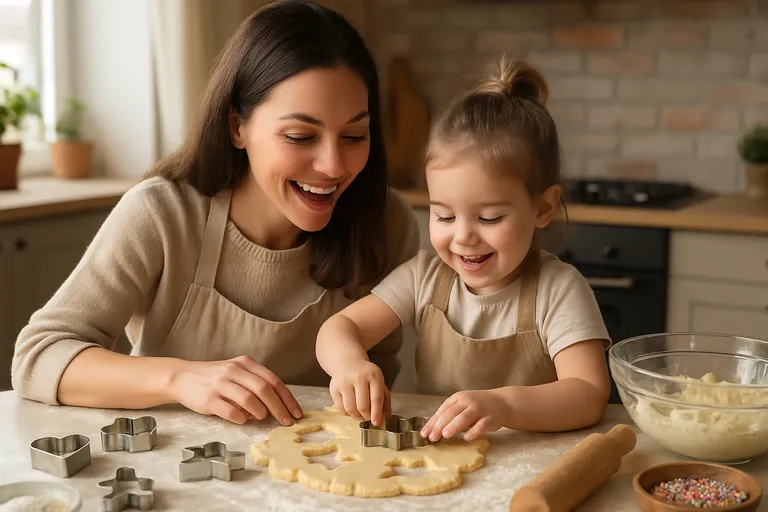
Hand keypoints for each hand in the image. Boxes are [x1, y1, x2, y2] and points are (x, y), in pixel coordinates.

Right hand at [170, 355, 302, 425]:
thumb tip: (279, 404)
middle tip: (286, 421)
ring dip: (260, 413)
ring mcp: (220, 384)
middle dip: (279, 408)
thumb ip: (256, 383)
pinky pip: (231, 411)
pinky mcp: (208, 399)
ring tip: (260, 418)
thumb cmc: (215, 378)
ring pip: (249, 400)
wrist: (182, 377)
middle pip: (264, 390)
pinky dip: (241, 418)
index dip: (287, 398)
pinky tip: (243, 420)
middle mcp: (234, 371)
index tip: (296, 413)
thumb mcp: (237, 372)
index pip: (273, 380)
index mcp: (245, 363)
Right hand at [329, 360, 390, 425]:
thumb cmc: (366, 375)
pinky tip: (352, 410)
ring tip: (360, 414)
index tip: (376, 423)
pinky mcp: (333, 388)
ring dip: (357, 417)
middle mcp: (358, 377)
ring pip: (351, 409)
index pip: (376, 399)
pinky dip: (347, 414)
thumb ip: (385, 399)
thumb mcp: (379, 382)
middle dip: (367, 416)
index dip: (377, 413)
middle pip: (363, 406)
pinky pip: (341, 408)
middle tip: (369, 418)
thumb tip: (386, 417)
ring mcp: (344, 382)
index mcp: (373, 375)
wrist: (348, 363)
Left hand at [421, 390, 505, 441]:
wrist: (502, 402)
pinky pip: (482, 425)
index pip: (443, 410)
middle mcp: (468, 401)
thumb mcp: (462, 406)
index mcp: (458, 398)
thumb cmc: (477, 406)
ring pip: (465, 417)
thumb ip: (449, 416)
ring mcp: (480, 409)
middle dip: (440, 425)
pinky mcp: (491, 418)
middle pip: (452, 413)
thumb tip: (431, 429)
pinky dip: (474, 431)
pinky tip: (467, 438)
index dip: (433, 422)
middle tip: (432, 437)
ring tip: (445, 434)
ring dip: (454, 426)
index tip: (424, 433)